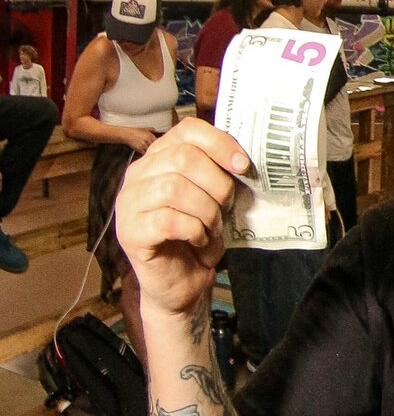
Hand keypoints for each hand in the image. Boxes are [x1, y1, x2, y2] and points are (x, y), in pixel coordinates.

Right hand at [114, 118, 242, 319]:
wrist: (183, 285)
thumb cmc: (197, 240)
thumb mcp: (213, 201)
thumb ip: (218, 175)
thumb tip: (242, 160)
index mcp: (158, 159)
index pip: (187, 130)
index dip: (219, 143)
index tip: (242, 166)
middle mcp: (138, 175)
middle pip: (184, 158)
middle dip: (217, 185)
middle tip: (225, 208)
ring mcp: (129, 203)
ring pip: (176, 188)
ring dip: (206, 211)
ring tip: (211, 228)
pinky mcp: (131, 232)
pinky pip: (169, 220)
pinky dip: (194, 231)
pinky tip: (198, 239)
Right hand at [125, 127, 157, 153]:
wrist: (126, 134)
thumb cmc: (134, 132)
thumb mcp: (143, 129)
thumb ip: (150, 129)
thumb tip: (155, 130)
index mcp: (150, 135)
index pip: (157, 142)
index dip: (157, 144)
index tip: (157, 146)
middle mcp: (148, 140)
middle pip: (153, 147)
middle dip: (152, 148)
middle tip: (152, 150)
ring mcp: (144, 144)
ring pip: (149, 150)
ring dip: (148, 151)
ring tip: (146, 151)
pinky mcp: (140, 149)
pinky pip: (144, 153)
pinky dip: (144, 154)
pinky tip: (143, 152)